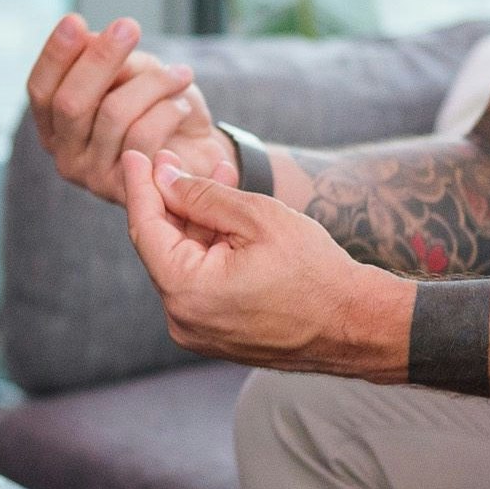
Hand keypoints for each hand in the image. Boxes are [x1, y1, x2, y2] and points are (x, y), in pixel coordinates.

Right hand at [25, 13, 233, 204]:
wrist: (199, 156)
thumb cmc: (160, 112)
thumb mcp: (134, 77)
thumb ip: (110, 64)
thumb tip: (89, 41)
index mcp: (56, 125)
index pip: (41, 90)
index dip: (54, 55)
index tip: (75, 21)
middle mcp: (66, 154)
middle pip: (70, 102)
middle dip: (99, 58)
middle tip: (128, 26)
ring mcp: (93, 176)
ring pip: (113, 114)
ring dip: (152, 83)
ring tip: (179, 74)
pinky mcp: (126, 189)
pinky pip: (143, 137)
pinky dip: (168, 110)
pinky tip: (183, 105)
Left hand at [117, 153, 402, 374]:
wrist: (355, 325)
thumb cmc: (314, 270)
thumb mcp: (257, 217)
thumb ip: (201, 196)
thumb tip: (162, 179)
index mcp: (186, 291)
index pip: (145, 229)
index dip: (140, 186)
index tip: (134, 155)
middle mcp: (182, 319)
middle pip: (161, 246)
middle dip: (170, 199)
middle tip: (172, 159)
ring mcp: (198, 331)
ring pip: (183, 261)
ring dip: (196, 219)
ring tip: (216, 174)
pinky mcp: (216, 333)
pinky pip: (201, 281)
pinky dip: (209, 248)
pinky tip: (226, 214)